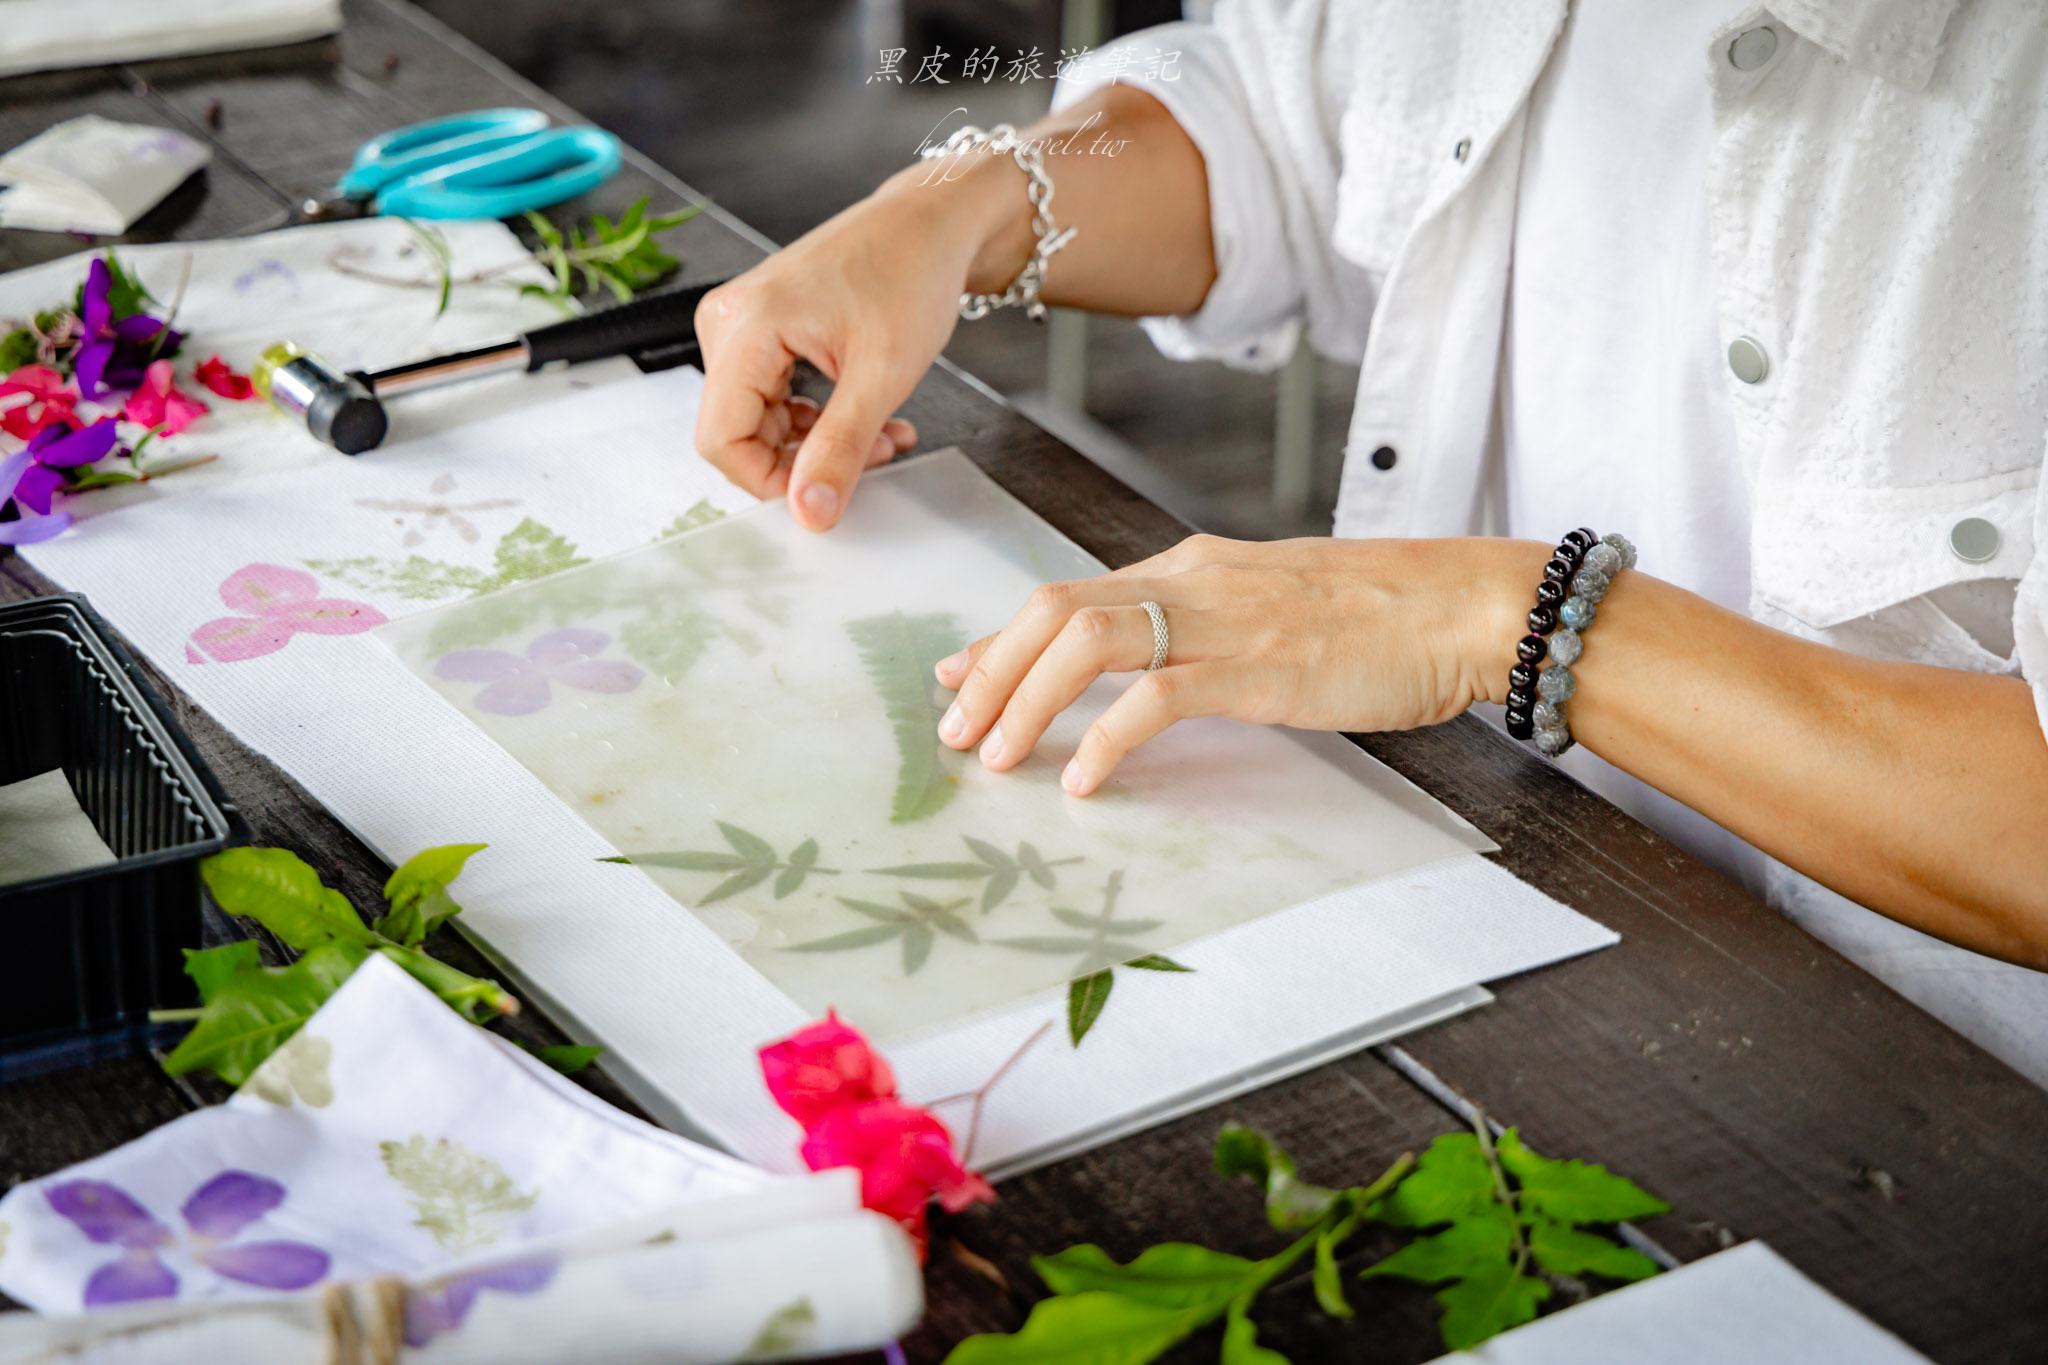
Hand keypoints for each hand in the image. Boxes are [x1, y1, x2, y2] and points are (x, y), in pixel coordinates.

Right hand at [692, 156, 1024, 529]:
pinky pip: (775, 397)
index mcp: (744, 327)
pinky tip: (869, 418)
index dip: (769, 481)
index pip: (720, 439)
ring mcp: (742, 324)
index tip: (828, 491)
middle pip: (739, 432)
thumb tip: (811, 513)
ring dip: (822, 442)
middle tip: (877, 455)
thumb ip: (840, 449)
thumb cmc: (910, 274)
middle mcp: (728, 322)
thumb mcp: (882, 376)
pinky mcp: (762, 329)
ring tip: (884, 437)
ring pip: (762, 420)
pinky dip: (821, 418)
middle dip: (806, 460)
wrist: (929, 223)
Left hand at [932, 533, 1543, 793]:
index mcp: (1191, 567)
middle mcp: (1192, 581)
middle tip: (955, 733)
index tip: (956, 676)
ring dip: (1025, 701)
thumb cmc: (1383, 617)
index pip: (1069, 595)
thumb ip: (1207, 626)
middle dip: (991, 673)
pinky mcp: (1257, 667)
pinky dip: (1104, 737)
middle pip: (1054, 611)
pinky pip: (1156, 698)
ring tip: (996, 756)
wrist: (1466, 605)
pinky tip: (1083, 779)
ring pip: (1086, 643)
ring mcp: (1222, 621)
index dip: (1001, 640)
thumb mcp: (1273, 609)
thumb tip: (1156, 665)